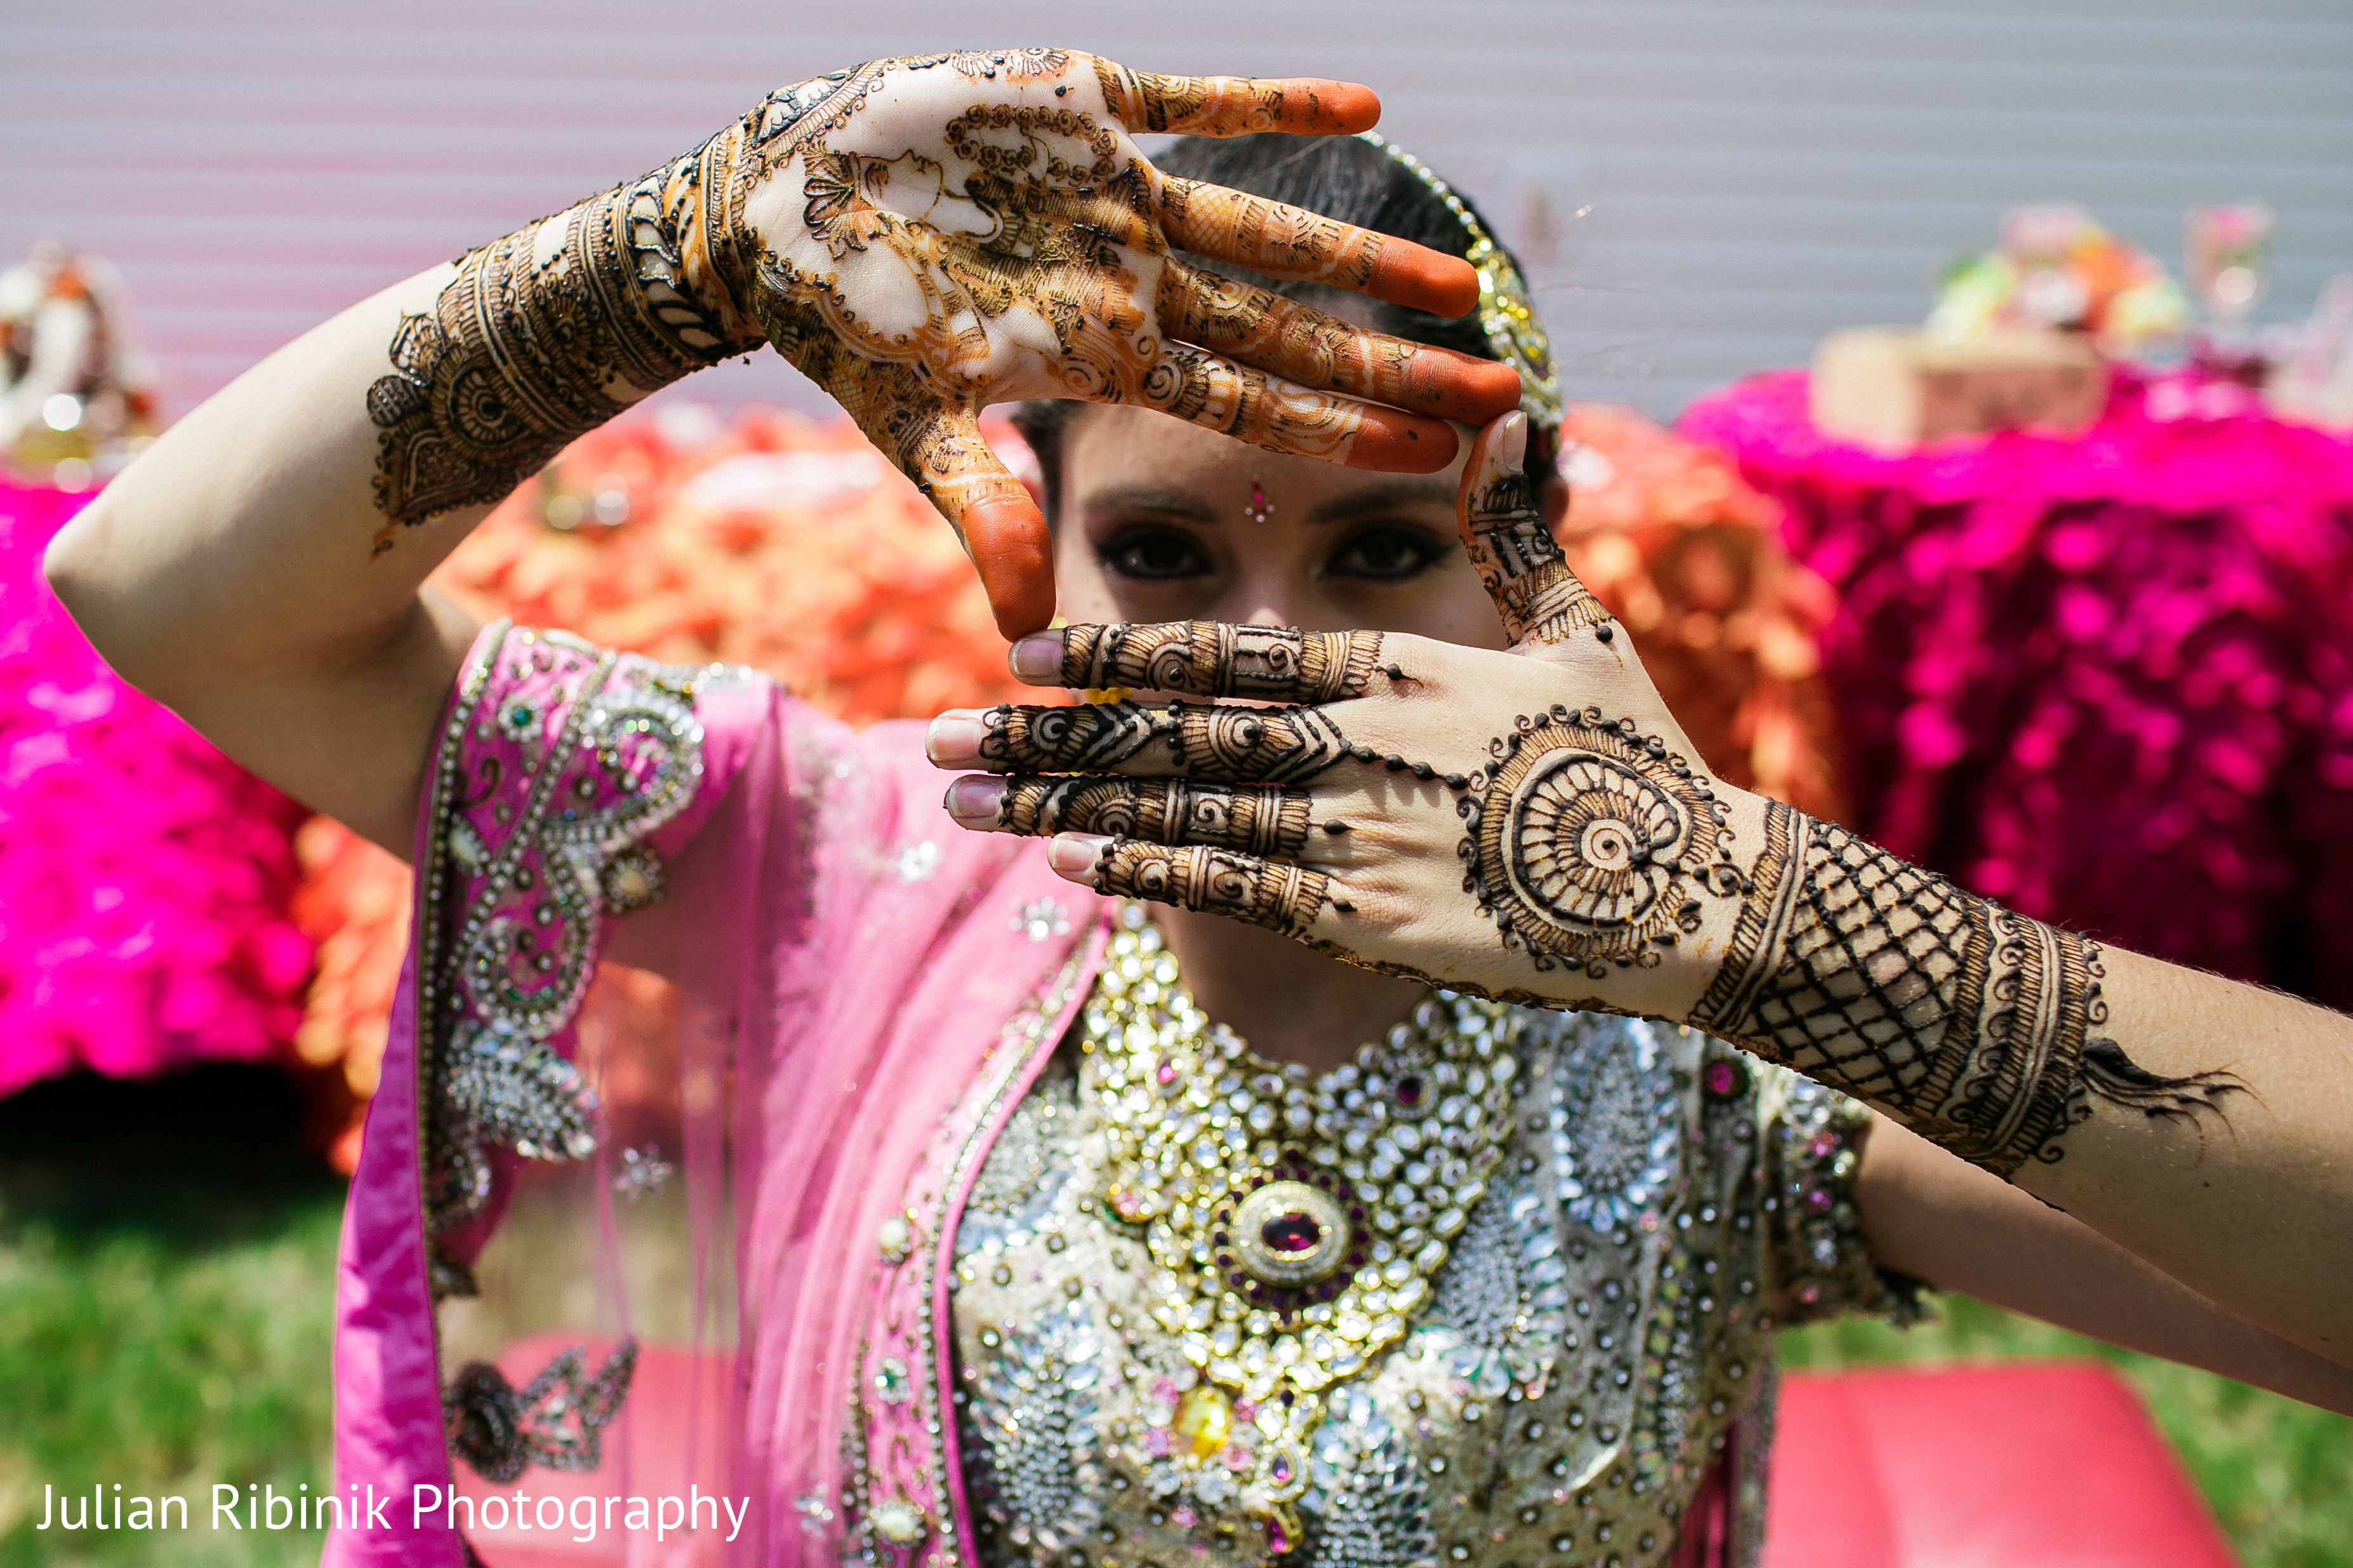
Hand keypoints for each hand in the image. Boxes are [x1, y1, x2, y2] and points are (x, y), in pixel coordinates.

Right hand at [679, 52, 1523, 633]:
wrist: (769, 215)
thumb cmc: (839, 326)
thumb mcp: (912, 426)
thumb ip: (982, 509)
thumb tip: (1024, 629)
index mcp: (1105, 356)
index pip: (1254, 401)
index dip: (1348, 425)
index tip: (1443, 455)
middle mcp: (1133, 280)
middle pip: (1292, 329)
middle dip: (1394, 359)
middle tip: (1501, 383)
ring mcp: (1117, 196)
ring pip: (1267, 227)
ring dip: (1361, 252)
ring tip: (1459, 277)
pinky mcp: (1082, 106)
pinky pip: (1198, 100)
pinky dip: (1272, 103)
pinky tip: (1365, 107)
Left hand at [925, 411, 1767, 1021]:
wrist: (1695, 889)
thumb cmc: (1635, 753)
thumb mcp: (1577, 625)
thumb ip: (1514, 528)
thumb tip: (1514, 414)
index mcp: (1399, 670)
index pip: (1229, 656)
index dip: (1118, 652)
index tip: (1025, 649)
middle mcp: (1360, 748)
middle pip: (1171, 736)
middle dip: (1043, 737)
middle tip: (935, 739)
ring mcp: (1360, 839)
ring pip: (1178, 815)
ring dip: (1060, 808)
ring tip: (964, 802)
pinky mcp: (1372, 922)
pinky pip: (1235, 893)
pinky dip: (1146, 875)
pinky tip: (1065, 862)